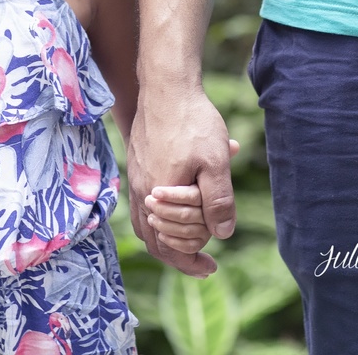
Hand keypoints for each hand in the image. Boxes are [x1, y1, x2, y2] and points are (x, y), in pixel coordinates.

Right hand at [128, 88, 235, 276]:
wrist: (166, 88)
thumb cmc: (193, 122)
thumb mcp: (216, 162)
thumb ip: (219, 201)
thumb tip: (222, 234)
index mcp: (159, 196)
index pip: (169, 245)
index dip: (191, 262)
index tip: (211, 268)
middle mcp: (141, 192)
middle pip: (154, 240)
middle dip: (179, 255)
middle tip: (204, 262)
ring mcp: (136, 178)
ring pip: (145, 224)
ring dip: (167, 238)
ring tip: (189, 243)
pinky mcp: (137, 165)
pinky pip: (142, 205)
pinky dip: (158, 219)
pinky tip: (176, 211)